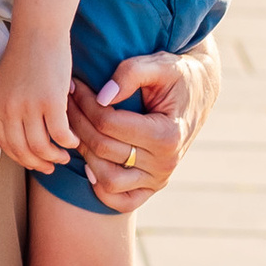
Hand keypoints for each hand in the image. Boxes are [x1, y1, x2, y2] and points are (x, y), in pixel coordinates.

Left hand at [0, 17, 78, 175]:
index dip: (21, 158)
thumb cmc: (27, 54)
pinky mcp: (51, 102)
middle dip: (37, 163)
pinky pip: (60, 134)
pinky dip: (68, 141)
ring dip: (54, 156)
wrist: (39, 31)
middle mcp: (10, 110)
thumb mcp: (7, 84)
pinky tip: (74, 140)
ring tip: (63, 156)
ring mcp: (29, 107)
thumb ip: (10, 107)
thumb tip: (20, 132)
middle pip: (23, 150)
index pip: (5, 144)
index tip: (32, 162)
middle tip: (50, 166)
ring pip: (42, 146)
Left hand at [64, 40, 218, 216]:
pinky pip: (122, 201)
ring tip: (75, 129)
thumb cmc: (175, 76)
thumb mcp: (159, 63)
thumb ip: (131, 73)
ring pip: (107, 179)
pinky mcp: (153, 187)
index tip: (75, 86)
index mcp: (167, 134)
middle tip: (67, 103)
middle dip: (77, 122)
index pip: (108, 123)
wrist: (198, 93)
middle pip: (102, 149)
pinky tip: (91, 162)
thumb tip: (103, 97)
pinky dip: (101, 188)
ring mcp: (159, 179)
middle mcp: (165, 162)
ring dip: (84, 154)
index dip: (85, 103)